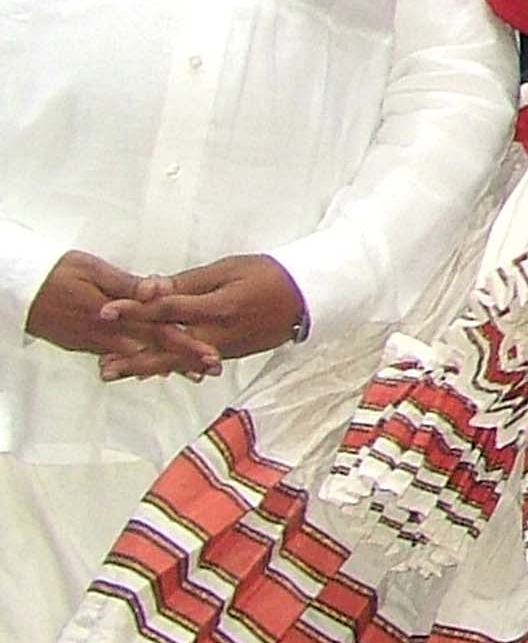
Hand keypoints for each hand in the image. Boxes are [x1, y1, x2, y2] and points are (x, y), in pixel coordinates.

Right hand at [22, 251, 208, 378]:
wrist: (18, 291)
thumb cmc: (56, 273)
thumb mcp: (94, 271)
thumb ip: (128, 284)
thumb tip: (158, 290)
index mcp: (114, 316)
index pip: (158, 331)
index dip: (187, 344)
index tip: (212, 353)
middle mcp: (107, 335)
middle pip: (152, 349)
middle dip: (183, 360)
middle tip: (212, 369)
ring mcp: (95, 343)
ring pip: (137, 357)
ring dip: (164, 364)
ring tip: (192, 373)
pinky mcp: (85, 344)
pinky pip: (118, 356)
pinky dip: (138, 362)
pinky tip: (153, 367)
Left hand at [123, 254, 307, 377]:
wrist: (309, 298)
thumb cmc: (269, 275)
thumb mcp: (230, 268)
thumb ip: (189, 281)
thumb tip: (153, 288)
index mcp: (218, 307)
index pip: (167, 310)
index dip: (134, 310)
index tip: (106, 310)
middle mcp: (218, 334)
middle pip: (168, 348)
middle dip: (133, 357)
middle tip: (102, 365)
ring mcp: (224, 348)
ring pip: (178, 362)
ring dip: (145, 368)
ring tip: (116, 373)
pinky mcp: (229, 354)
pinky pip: (194, 363)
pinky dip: (170, 367)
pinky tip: (151, 370)